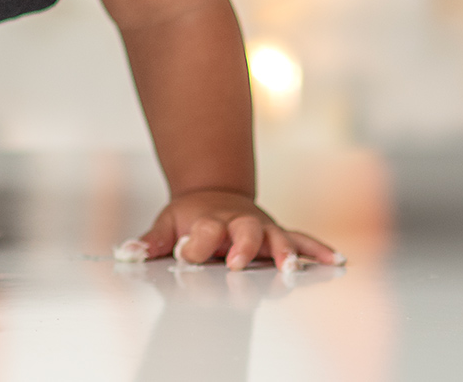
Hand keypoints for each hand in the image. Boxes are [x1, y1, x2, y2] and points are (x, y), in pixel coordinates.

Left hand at [119, 190, 342, 270]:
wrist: (214, 196)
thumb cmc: (191, 218)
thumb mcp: (166, 224)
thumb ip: (151, 242)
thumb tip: (127, 253)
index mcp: (209, 221)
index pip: (203, 231)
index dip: (195, 244)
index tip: (187, 254)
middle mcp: (239, 224)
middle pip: (244, 232)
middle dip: (242, 247)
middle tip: (237, 263)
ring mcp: (262, 229)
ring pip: (277, 238)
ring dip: (285, 252)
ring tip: (292, 268)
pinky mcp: (279, 235)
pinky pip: (302, 241)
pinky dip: (317, 250)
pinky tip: (335, 261)